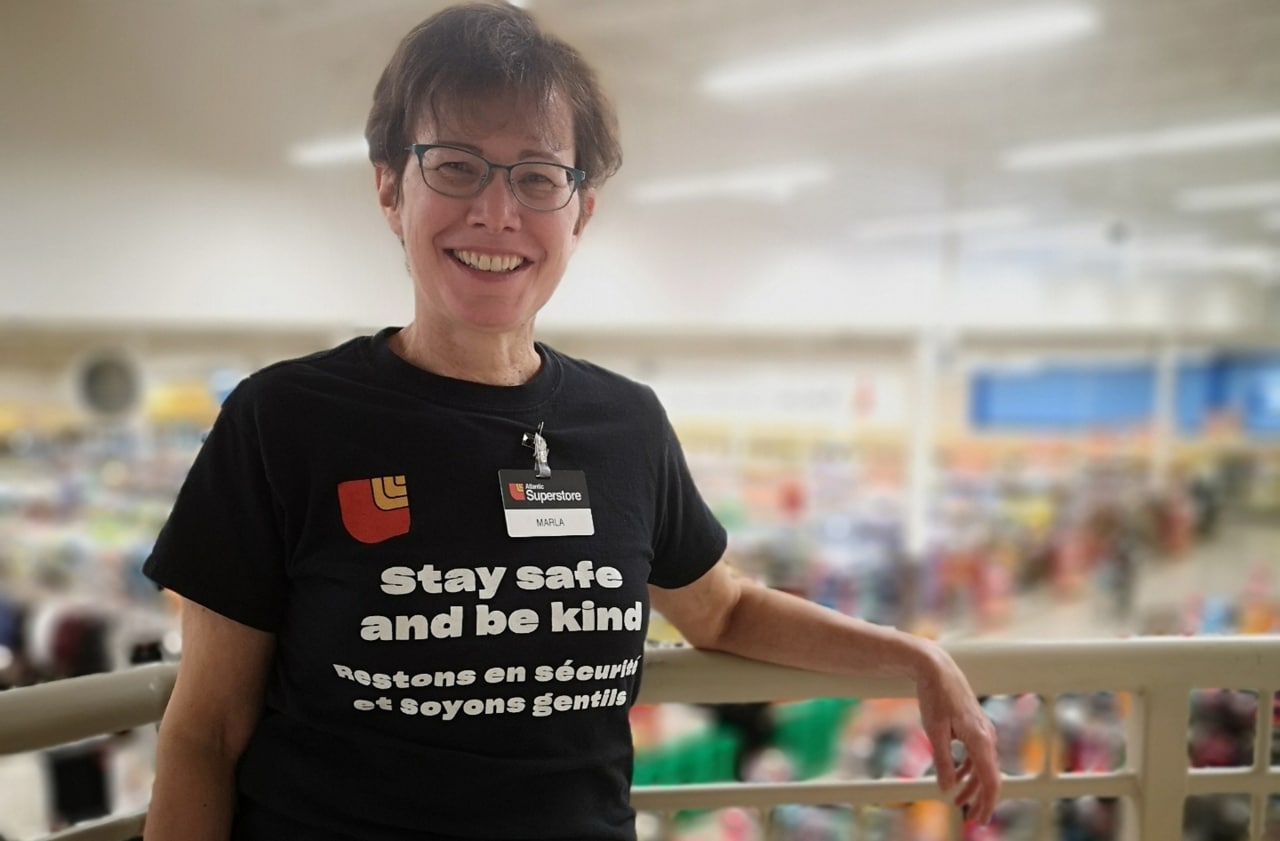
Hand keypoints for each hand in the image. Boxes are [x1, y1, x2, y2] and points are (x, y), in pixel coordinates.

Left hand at [913, 643, 1000, 823]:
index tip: (980, 820)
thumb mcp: (934, 731)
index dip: (987, 803)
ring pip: (983, 766)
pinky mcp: (976, 727)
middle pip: (990, 776)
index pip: (990, 780)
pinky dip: (968, 769)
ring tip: (959, 802)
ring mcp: (983, 731)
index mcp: (980, 739)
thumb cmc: (935, 696)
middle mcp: (987, 736)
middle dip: (982, 800)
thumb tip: (946, 788)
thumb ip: (942, 761)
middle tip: (972, 820)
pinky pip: (977, 755)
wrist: (937, 669)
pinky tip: (955, 778)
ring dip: (972, 785)